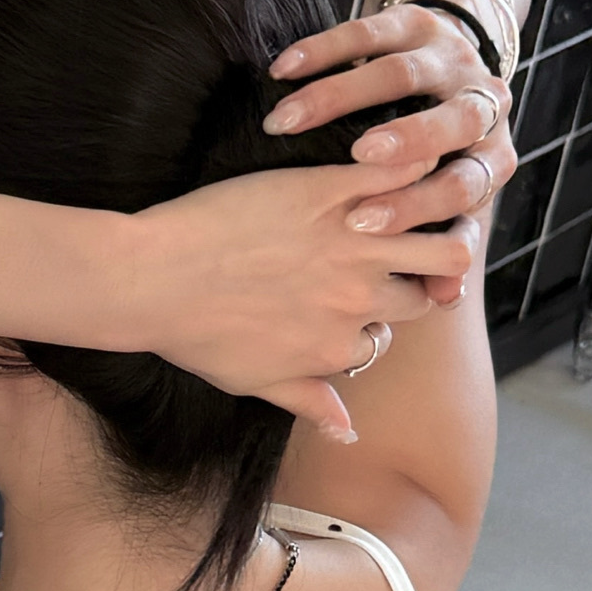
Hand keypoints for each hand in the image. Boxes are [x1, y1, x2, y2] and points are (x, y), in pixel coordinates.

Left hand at [120, 154, 479, 443]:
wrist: (152, 279)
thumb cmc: (192, 333)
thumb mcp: (253, 381)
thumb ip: (309, 401)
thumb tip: (350, 432)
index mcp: (338, 344)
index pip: (389, 334)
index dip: (380, 317)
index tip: (359, 299)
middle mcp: (356, 299)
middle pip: (429, 287)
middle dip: (424, 273)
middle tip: (413, 248)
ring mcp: (350, 245)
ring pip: (439, 242)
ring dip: (439, 227)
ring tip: (424, 208)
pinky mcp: (329, 192)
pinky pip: (396, 178)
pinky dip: (411, 168)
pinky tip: (405, 158)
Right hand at [259, 3, 517, 293]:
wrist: (444, 68)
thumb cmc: (430, 166)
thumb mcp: (443, 202)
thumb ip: (437, 255)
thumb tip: (441, 303)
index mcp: (489, 159)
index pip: (465, 186)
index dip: (421, 207)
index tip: (362, 224)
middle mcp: (480, 107)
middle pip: (448, 125)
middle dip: (401, 146)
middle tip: (351, 169)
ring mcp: (445, 58)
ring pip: (399, 73)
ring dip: (342, 95)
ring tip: (291, 117)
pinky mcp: (411, 22)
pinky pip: (366, 30)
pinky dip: (322, 50)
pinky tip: (281, 70)